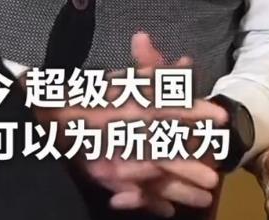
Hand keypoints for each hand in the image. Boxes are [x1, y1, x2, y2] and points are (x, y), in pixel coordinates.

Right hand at [27, 33, 227, 199]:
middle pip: (161, 144)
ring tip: (204, 196)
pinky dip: (149, 202)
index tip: (220, 117)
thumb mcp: (124, 80)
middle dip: (189, 161)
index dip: (195, 110)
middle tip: (215, 172)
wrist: (48, 117)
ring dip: (177, 186)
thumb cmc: (92, 96)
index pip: (166, 104)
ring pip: (149, 173)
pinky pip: (128, 191)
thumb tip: (187, 63)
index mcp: (128, 100)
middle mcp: (122, 126)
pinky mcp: (101, 175)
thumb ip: (154, 71)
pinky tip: (168, 210)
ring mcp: (111, 153)